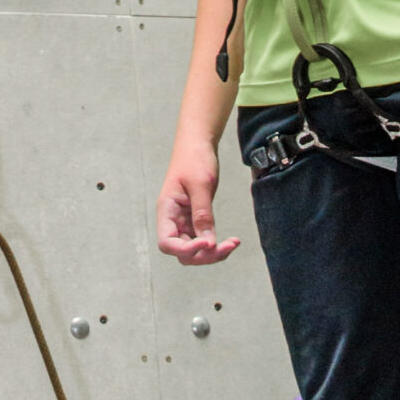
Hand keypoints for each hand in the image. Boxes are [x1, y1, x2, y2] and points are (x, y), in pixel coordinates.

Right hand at [157, 135, 242, 266]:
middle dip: (203, 255)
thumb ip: (202, 214)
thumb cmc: (194, 158)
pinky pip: (203, 240)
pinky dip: (216, 244)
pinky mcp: (195, 219)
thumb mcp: (201, 185)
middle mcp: (173, 219)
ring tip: (232, 244)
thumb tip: (208, 243)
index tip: (207, 243)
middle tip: (227, 247)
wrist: (198, 144)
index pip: (167, 243)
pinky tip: (231, 241)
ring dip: (212, 253)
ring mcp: (184, 221)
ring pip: (193, 250)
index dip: (185, 250)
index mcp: (167, 210)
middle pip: (181, 252)